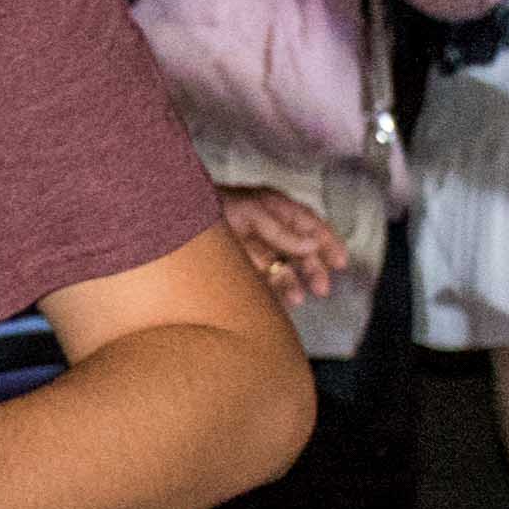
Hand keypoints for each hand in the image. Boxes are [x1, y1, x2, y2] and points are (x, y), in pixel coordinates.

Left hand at [212, 185, 355, 303]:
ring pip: (281, 267)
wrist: (167, 218)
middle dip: (314, 269)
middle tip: (323, 289)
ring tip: (299, 299)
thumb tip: (313, 244)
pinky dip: (272, 291)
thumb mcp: (250, 213)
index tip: (341, 262)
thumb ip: (281, 230)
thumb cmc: (208, 206)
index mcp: (273, 206)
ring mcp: (251, 244)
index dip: (328, 241)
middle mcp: (266, 225)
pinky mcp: (236, 263)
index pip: (310, 223)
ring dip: (293, 283)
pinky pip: (260, 279)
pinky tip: (280, 303)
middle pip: (300, 248)